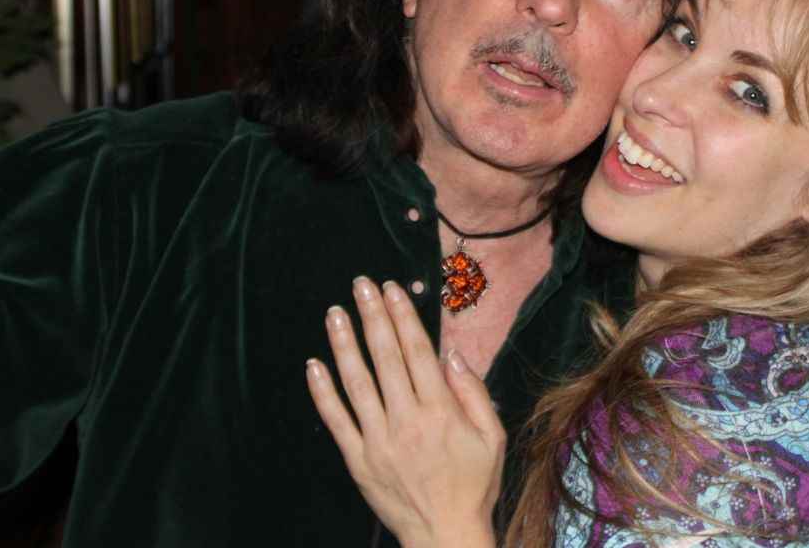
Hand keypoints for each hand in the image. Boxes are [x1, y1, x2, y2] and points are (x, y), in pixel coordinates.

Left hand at [306, 278, 503, 547]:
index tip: (392, 289)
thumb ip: (474, 394)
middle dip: (372, 316)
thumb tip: (452, 355)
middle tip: (361, 285)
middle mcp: (407, 420)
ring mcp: (378, 440)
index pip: (417, 352)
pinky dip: (323, 391)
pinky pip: (336, 420)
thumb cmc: (474, 486)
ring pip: (357, 382)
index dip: (402, 316)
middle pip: (385, 357)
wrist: (445, 535)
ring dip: (344, 344)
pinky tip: (314, 365)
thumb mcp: (494, 437)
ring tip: (335, 312)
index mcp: (441, 412)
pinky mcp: (358, 459)